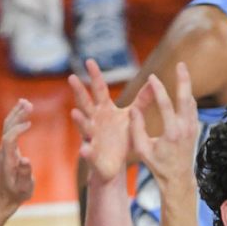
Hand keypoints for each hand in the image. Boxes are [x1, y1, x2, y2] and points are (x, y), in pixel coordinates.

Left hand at [0, 99, 34, 204]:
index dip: (18, 129)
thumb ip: (24, 174)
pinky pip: (11, 129)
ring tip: (26, 102)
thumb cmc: (17, 192)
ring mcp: (5, 148)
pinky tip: (24, 111)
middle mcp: (4, 151)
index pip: (9, 139)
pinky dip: (17, 118)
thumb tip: (26, 160)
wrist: (5, 195)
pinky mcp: (8, 147)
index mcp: (8, 159)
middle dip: (16, 116)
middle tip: (28, 104)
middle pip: (7, 128)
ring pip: (8, 126)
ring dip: (16, 113)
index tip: (30, 122)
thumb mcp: (23, 187)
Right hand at [69, 60, 153, 181]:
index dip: (95, 76)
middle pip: (85, 103)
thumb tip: (154, 81)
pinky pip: (89, 152)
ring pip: (83, 126)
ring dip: (79, 120)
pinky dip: (86, 151)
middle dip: (79, 91)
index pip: (99, 90)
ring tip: (75, 113)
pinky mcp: (93, 154)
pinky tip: (84, 150)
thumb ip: (142, 101)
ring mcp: (91, 136)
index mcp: (104, 110)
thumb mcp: (131, 117)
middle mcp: (94, 120)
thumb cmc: (120, 137)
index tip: (89, 60)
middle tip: (72, 78)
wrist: (114, 165)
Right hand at [129, 62, 197, 189]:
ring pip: (191, 101)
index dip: (158, 89)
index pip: (166, 104)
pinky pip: (192, 108)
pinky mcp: (195, 129)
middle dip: (183, 79)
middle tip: (180, 64)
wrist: (178, 178)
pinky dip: (187, 96)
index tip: (152, 77)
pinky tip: (183, 89)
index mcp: (172, 133)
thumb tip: (133, 109)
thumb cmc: (158, 165)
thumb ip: (136, 129)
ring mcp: (193, 128)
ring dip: (186, 86)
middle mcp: (185, 128)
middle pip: (186, 98)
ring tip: (181, 71)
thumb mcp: (142, 149)